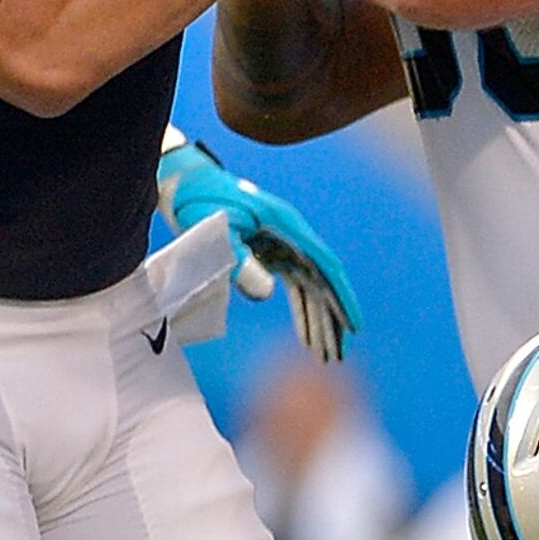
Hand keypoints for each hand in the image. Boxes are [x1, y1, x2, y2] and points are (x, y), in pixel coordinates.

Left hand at [159, 136, 360, 360]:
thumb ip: (239, 260)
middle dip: (332, 322)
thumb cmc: (199, 201)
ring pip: (311, 290)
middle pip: (323, 285)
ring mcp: (284, 247)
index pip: (325, 268)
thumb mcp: (216, 230)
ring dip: (319, 322)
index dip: (342, 299)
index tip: (354, 327)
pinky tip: (306, 336)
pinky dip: (302, 312)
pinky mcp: (271, 255)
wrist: (183, 182)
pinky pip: (295, 289)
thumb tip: (267, 296)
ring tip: (325, 356)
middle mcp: (294, 238)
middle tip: (338, 357)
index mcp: (288, 227)